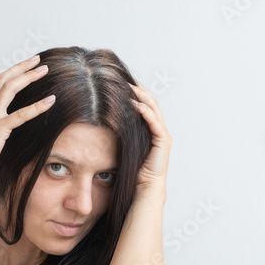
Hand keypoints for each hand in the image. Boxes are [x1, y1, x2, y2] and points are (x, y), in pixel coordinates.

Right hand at [0, 55, 55, 183]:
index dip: (14, 72)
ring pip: (9, 89)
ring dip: (28, 77)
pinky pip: (20, 115)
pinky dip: (37, 106)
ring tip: (44, 70)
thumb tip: (9, 125)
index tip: (27, 65)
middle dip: (22, 67)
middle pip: (4, 80)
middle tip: (38, 60)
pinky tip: (50, 101)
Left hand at [128, 81, 171, 202]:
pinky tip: (135, 103)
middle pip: (150, 101)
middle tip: (124, 77)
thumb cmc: (132, 168)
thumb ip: (119, 131)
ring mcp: (162, 133)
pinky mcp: (163, 140)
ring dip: (142, 95)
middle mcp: (158, 127)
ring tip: (129, 86)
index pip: (144, 103)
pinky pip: (154, 122)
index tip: (120, 80)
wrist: (144, 186)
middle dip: (138, 88)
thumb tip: (100, 118)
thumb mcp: (123, 145)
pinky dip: (145, 111)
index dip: (134, 91)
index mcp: (150, 127)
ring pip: (153, 108)